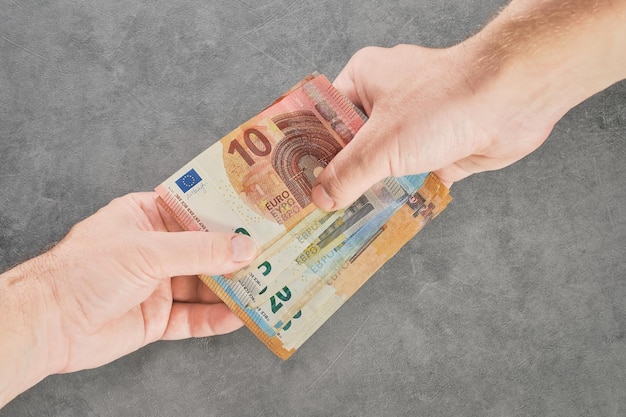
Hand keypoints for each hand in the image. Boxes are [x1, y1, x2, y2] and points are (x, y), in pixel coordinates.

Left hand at [1, 192, 256, 404]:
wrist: (50, 324)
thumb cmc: (86, 271)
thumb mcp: (147, 251)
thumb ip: (199, 250)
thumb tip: (245, 248)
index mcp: (147, 216)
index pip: (195, 209)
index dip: (227, 213)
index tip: (259, 214)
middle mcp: (155, 248)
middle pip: (205, 250)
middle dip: (236, 255)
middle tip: (273, 254)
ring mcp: (158, 284)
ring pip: (204, 285)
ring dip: (232, 288)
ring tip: (266, 287)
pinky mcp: (157, 317)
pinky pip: (194, 318)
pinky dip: (216, 318)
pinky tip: (239, 317)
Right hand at [312, 0, 625, 210]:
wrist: (513, 100)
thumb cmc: (445, 101)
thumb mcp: (382, 143)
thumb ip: (347, 174)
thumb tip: (322, 199)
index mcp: (365, 81)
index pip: (323, 115)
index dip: (306, 147)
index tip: (291, 176)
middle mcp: (388, 102)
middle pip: (352, 144)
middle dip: (338, 176)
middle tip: (314, 207)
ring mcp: (415, 128)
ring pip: (382, 165)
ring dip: (369, 191)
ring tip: (341, 223)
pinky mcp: (440, 151)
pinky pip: (411, 180)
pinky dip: (400, 199)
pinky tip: (380, 223)